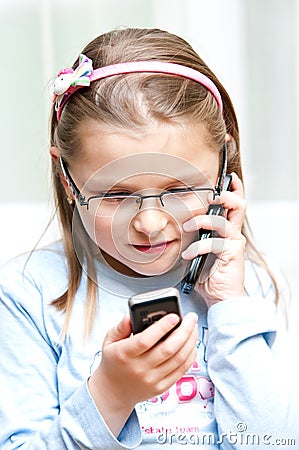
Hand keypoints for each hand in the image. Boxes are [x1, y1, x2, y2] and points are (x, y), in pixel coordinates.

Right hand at [88, 312, 197, 436]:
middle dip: (185, 330)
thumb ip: (121, 327)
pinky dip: (190, 355)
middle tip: (191, 318)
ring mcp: (152, 379)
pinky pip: (181, 370)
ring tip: (193, 327)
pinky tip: (191, 344)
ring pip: (179, 359)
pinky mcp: (161, 387)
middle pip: (168, 349)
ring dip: (190, 341)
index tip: (174, 316)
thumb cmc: (113, 362)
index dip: (163, 327)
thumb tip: (131, 315)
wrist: (113, 392)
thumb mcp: (109, 341)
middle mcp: (139, 368)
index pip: (146, 340)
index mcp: (124, 354)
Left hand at [182, 172, 245, 306]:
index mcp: (227, 229)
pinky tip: (188, 255)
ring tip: (187, 226)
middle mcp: (233, 233)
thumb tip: (180, 222)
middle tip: (210, 196)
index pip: (235, 204)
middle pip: (239, 205)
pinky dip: (197, 247)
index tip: (228, 177)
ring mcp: (234, 243)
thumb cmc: (209, 273)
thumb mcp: (200, 249)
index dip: (234, 188)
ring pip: (223, 221)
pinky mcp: (232, 254)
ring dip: (202, 220)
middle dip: (224, 196)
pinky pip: (213, 243)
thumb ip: (197, 235)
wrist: (220, 297)